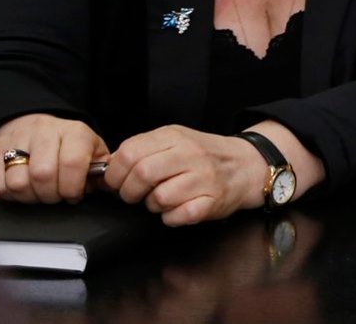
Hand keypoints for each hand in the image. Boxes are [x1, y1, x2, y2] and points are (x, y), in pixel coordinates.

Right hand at [0, 113, 108, 203]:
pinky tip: (23, 189)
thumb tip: (113, 184)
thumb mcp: (92, 151)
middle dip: (51, 195)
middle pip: (43, 175)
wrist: (34, 126)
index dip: (72, 187)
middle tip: (55, 196)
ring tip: (39, 193)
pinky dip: (10, 194)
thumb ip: (103, 170)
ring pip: (19, 181)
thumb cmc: (68, 146)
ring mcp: (18, 139)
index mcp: (74, 132)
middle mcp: (45, 131)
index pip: (72, 162)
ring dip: (30, 197)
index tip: (74, 195)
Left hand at [102, 125, 266, 225]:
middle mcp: (190, 154)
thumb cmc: (204, 156)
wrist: (247, 164)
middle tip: (136, 195)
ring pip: (158, 198)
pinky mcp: (212, 201)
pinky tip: (178, 209)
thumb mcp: (174, 140)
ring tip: (162, 200)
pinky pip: (177, 216)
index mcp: (174, 137)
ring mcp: (203, 177)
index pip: (128, 153)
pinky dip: (171, 217)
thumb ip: (144, 149)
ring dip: (152, 205)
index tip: (118, 181)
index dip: (115, 173)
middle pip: (141, 175)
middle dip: (129, 192)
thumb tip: (108, 169)